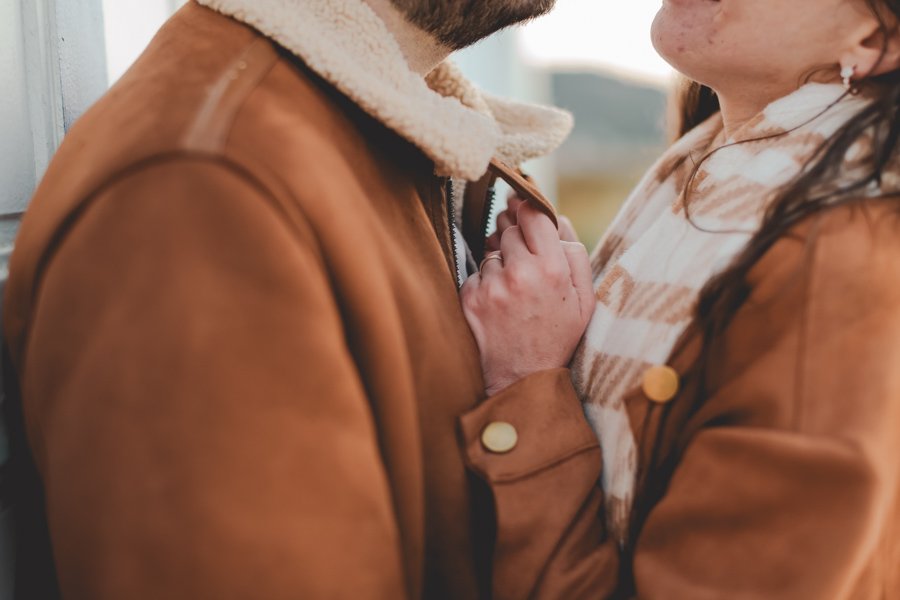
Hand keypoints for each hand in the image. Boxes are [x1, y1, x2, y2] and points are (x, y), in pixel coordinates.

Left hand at [460, 201, 595, 395]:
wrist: (522, 379)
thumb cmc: (557, 337)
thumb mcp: (584, 301)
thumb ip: (575, 255)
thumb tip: (558, 219)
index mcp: (552, 269)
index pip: (534, 215)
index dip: (529, 208)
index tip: (525, 206)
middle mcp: (520, 273)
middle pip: (511, 229)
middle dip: (517, 237)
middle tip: (525, 257)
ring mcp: (492, 285)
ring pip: (492, 250)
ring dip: (501, 260)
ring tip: (515, 289)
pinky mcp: (470, 297)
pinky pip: (477, 272)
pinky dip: (486, 281)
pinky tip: (499, 302)